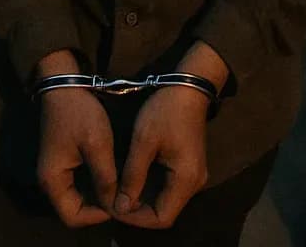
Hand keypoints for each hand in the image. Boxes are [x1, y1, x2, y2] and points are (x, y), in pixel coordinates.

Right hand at [36, 52, 116, 228]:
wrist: (65, 85)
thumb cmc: (80, 114)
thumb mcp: (97, 145)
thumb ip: (105, 177)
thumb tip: (116, 205)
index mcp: (53, 180)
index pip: (72, 217)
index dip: (97, 216)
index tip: (119, 204)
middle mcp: (50, 181)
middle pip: (74, 210)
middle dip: (99, 208)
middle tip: (123, 199)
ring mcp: (55, 171)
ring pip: (77, 197)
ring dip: (98, 197)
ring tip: (121, 190)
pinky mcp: (62, 161)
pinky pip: (78, 184)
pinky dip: (94, 185)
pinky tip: (112, 178)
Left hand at [113, 87, 210, 228]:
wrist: (187, 87)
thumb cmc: (165, 111)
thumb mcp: (143, 142)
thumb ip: (132, 177)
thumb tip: (119, 207)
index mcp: (186, 180)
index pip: (162, 218)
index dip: (136, 219)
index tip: (113, 208)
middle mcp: (194, 184)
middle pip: (165, 212)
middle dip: (137, 211)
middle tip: (112, 202)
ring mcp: (193, 176)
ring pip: (165, 201)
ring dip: (142, 201)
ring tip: (118, 193)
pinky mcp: (189, 167)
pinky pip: (168, 188)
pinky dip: (149, 190)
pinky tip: (132, 182)